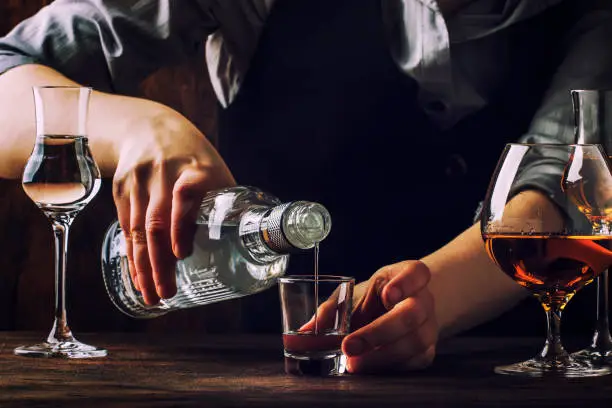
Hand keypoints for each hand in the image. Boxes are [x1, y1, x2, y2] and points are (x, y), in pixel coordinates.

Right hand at [112, 106, 235, 304]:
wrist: (151, 128)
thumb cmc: (194, 159)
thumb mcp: (216, 172)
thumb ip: (226, 205)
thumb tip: (248, 248)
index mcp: (195, 169)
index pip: (186, 195)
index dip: (182, 225)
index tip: (182, 253)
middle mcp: (164, 174)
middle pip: (156, 222)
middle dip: (160, 263)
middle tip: (166, 293)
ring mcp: (139, 182)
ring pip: (137, 230)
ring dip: (143, 267)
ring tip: (151, 295)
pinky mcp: (121, 189)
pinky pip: (125, 228)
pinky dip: (132, 255)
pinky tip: (138, 276)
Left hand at [314, 261, 436, 373]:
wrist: (399, 311)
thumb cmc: (372, 300)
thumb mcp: (353, 295)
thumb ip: (330, 310)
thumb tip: (304, 331)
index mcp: (406, 275)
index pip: (416, 272)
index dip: (405, 282)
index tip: (387, 294)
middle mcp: (422, 299)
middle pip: (412, 313)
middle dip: (379, 332)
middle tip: (349, 346)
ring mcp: (428, 325)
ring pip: (415, 341)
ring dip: (381, 356)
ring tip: (353, 364)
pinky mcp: (427, 349)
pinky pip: (413, 361)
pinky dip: (389, 366)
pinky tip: (368, 366)